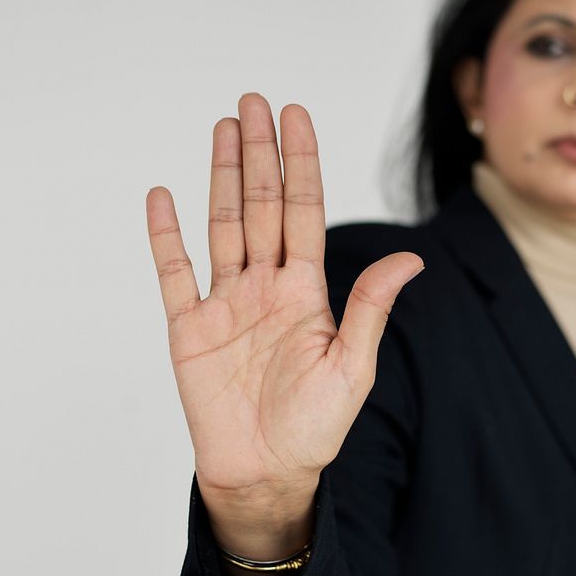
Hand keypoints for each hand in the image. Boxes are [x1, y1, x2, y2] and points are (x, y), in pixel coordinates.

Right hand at [146, 93, 422, 556]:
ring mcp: (224, 304)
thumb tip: (412, 261)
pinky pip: (173, 273)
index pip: (303, 212)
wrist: (264, 473)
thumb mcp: (351, 368)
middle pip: (261, 207)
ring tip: (223, 130)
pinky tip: (163, 196)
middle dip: (260, 154)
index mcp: (306, 292)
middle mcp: (264, 288)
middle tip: (254, 102)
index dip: (301, 164)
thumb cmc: (313, 429)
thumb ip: (370, 309)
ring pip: (222, 226)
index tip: (296, 117)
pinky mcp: (188, 329)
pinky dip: (165, 236)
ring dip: (221, 178)